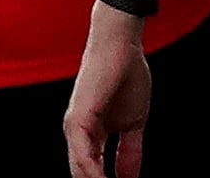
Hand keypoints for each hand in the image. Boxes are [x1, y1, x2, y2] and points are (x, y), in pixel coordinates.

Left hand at [62, 2, 152, 177]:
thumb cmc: (127, 75)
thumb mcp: (134, 122)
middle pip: (84, 176)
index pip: (93, 173)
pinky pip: (83, 157)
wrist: (121, 44)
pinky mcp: (77, 121)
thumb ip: (130, 152)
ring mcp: (75, 130)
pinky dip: (94, 175)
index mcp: (90, 137)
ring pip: (81, 172)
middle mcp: (78, 136)